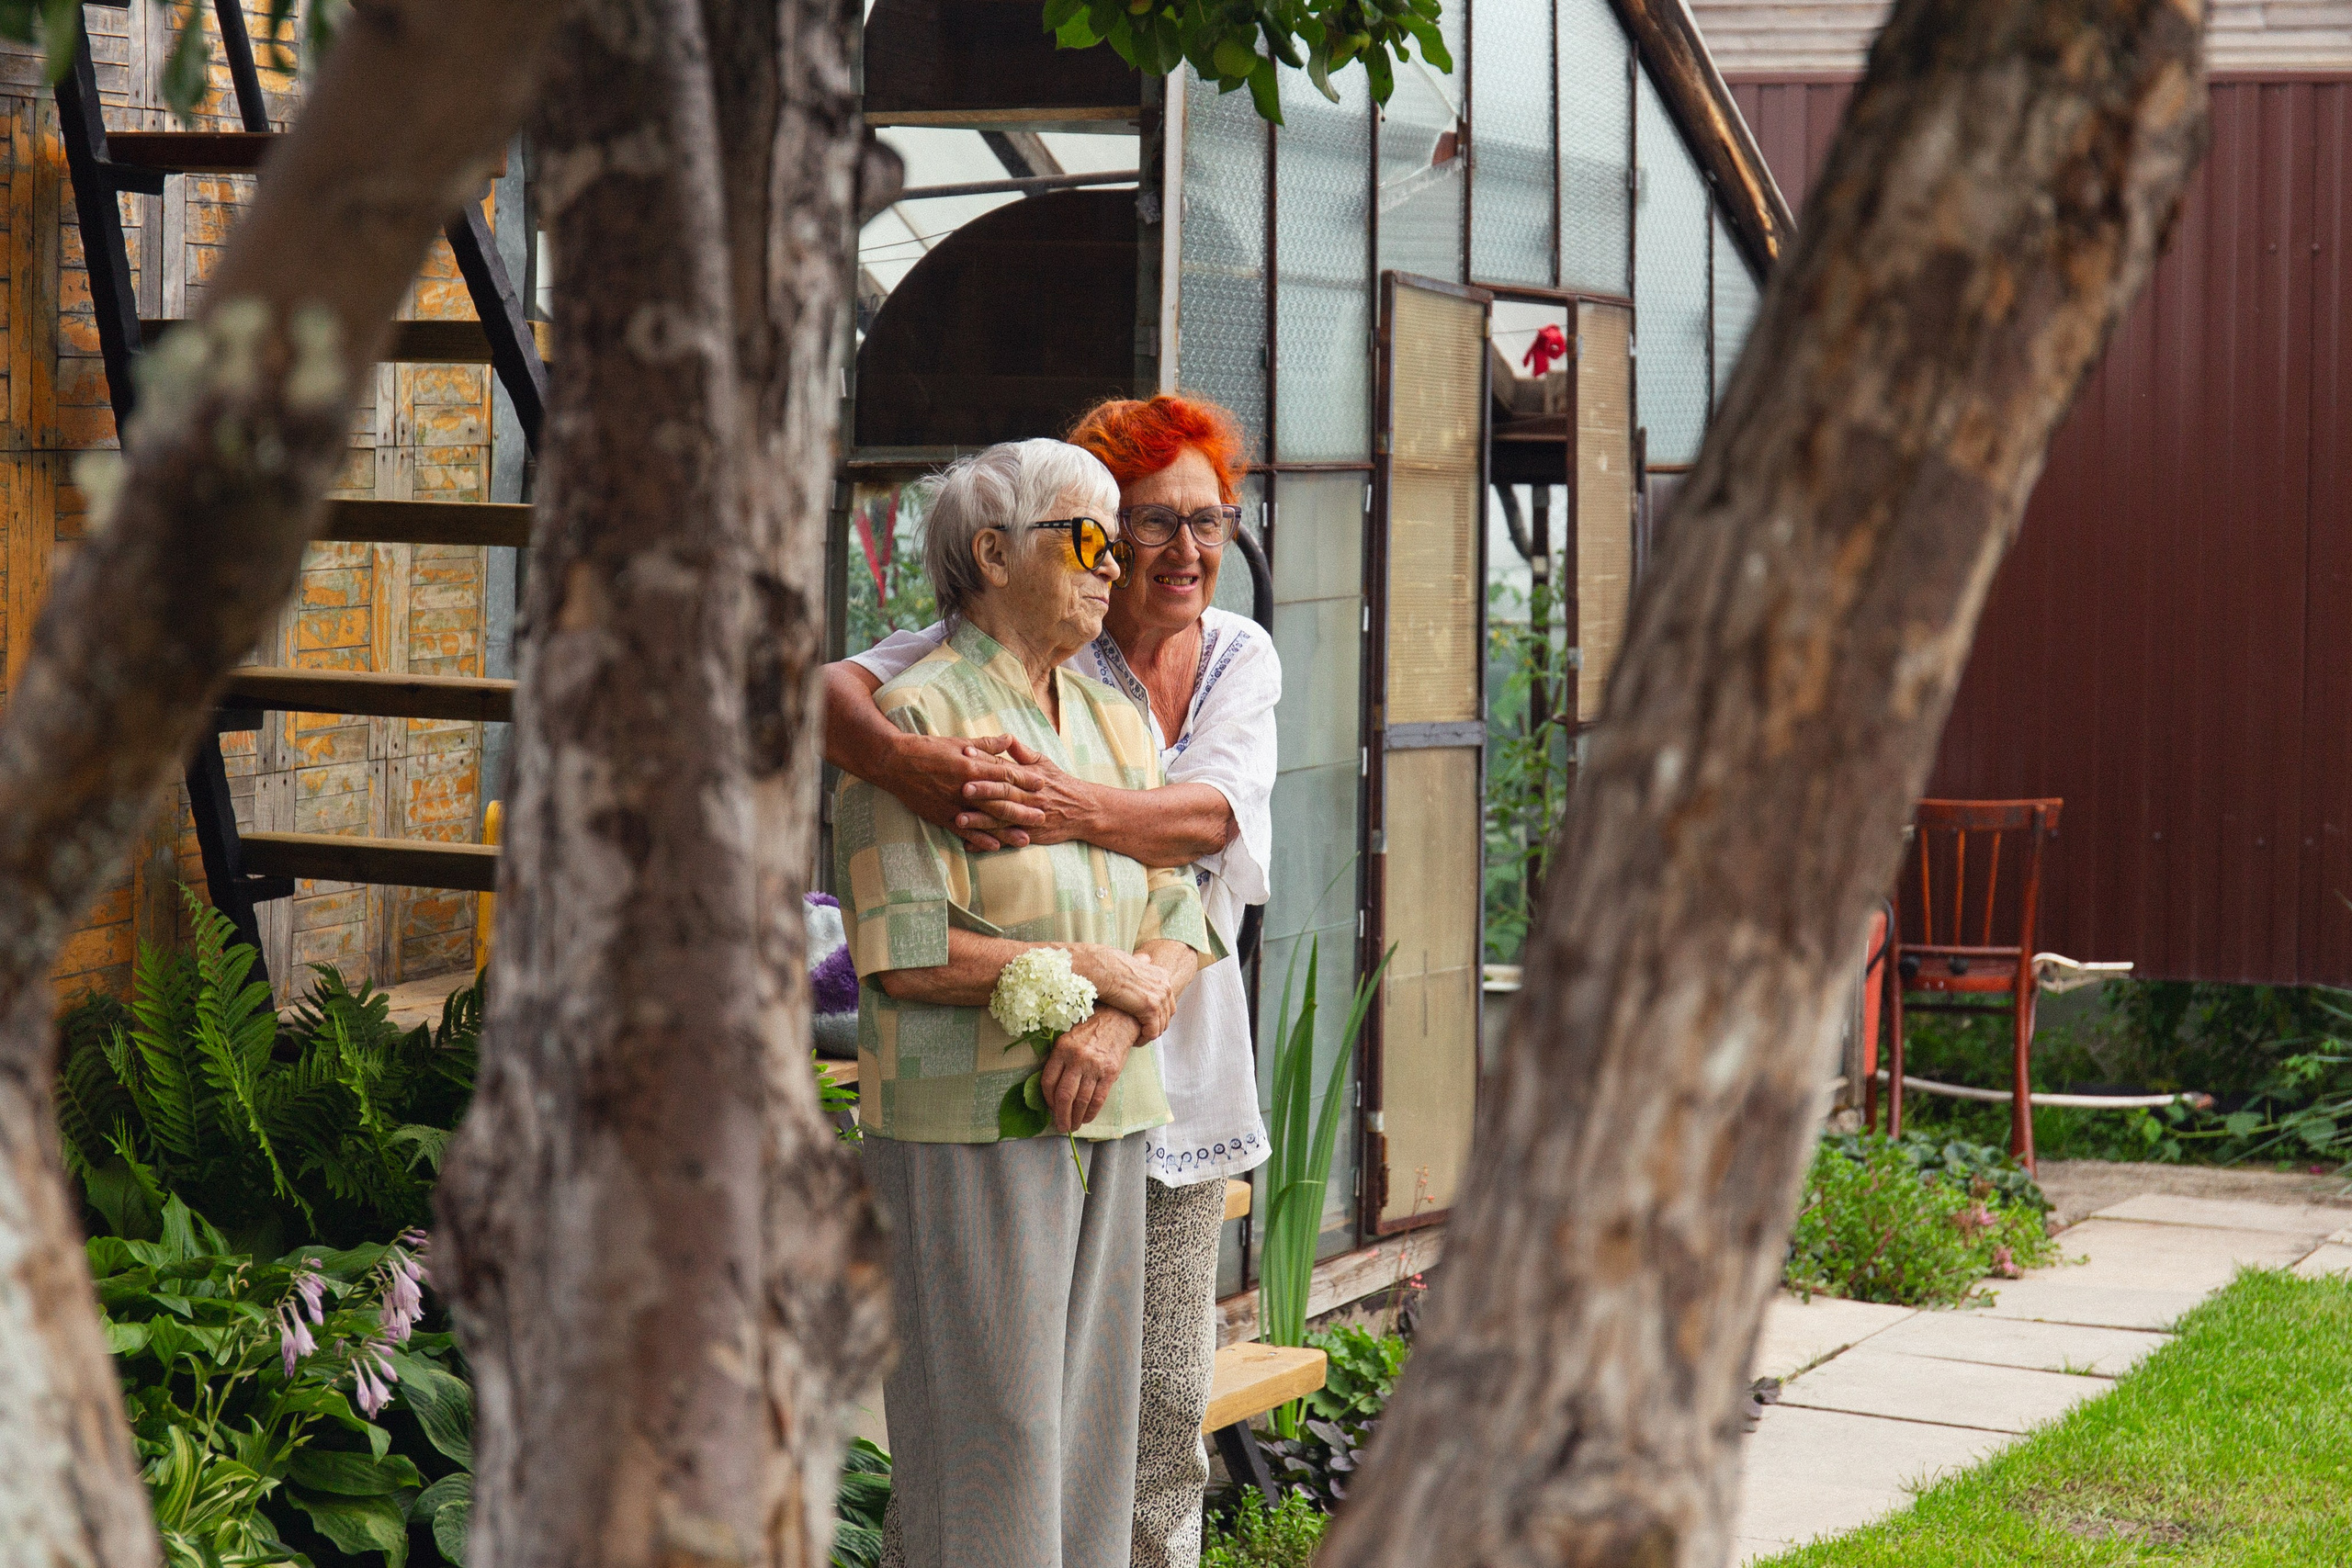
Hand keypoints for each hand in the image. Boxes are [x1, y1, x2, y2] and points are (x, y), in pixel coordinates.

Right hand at [881, 732, 1029, 848]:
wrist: (895, 763)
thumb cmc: (927, 749)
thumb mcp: (958, 742)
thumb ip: (986, 744)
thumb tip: (1008, 739)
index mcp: (971, 766)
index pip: (1005, 773)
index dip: (1025, 778)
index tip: (1042, 782)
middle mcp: (965, 787)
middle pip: (1001, 800)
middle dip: (1024, 809)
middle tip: (1043, 815)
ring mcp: (954, 804)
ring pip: (986, 820)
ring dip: (1007, 830)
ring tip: (1026, 839)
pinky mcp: (942, 816)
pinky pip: (965, 831)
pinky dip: (980, 839)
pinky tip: (995, 847)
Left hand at [954, 740, 1102, 849]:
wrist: (1083, 810)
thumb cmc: (1060, 784)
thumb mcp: (1044, 764)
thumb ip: (1023, 753)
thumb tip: (1006, 736)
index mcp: (1028, 777)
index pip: (1004, 766)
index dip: (985, 760)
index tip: (966, 753)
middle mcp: (1028, 796)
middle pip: (1004, 791)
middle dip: (983, 790)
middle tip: (962, 787)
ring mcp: (1027, 817)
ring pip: (1002, 818)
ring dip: (980, 820)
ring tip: (959, 819)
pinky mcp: (1028, 835)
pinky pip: (1006, 840)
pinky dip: (987, 843)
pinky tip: (969, 844)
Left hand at [1041, 1007, 1139, 1132]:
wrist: (1118, 1019)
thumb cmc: (1090, 1030)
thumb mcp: (1068, 1037)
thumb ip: (1059, 1059)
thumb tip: (1052, 1090)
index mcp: (1062, 1049)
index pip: (1048, 1081)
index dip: (1047, 1100)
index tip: (1050, 1108)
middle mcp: (1076, 1058)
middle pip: (1064, 1095)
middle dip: (1060, 1115)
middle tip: (1060, 1126)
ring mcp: (1094, 1066)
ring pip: (1081, 1100)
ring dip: (1075, 1117)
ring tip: (1073, 1126)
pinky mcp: (1109, 1072)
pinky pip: (1098, 1099)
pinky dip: (1091, 1112)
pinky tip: (1086, 1118)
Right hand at [1056, 943, 1178, 1040]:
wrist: (1103, 969)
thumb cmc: (1110, 967)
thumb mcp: (1132, 964)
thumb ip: (1141, 969)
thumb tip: (1144, 960)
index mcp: (1162, 976)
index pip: (1168, 1002)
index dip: (1158, 1015)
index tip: (1144, 1022)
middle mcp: (1165, 986)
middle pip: (1167, 1015)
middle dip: (1155, 1026)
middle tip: (1141, 1033)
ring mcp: (1159, 998)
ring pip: (1160, 1026)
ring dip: (1149, 1034)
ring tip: (1136, 1038)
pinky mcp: (1150, 1009)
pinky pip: (1152, 1032)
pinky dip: (1144, 1039)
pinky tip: (1134, 1041)